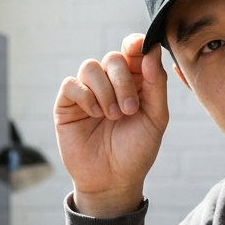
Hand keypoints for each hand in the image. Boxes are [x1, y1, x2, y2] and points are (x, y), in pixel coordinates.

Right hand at [53, 34, 168, 217]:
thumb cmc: (136, 150)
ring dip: (105, 91)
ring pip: (90, 67)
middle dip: (123, 81)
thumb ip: (156, 83)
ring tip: (112, 116)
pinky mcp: (68, 104)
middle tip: (130, 109)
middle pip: (113, 58)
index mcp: (135, 83)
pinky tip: (95, 114)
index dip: (135, 44)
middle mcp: (110, 83)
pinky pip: (71, 84)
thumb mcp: (156, 118)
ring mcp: (88, 93)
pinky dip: (85, 96)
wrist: (114, 180)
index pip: (133, 51)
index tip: (139, 48)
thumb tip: (153, 50)